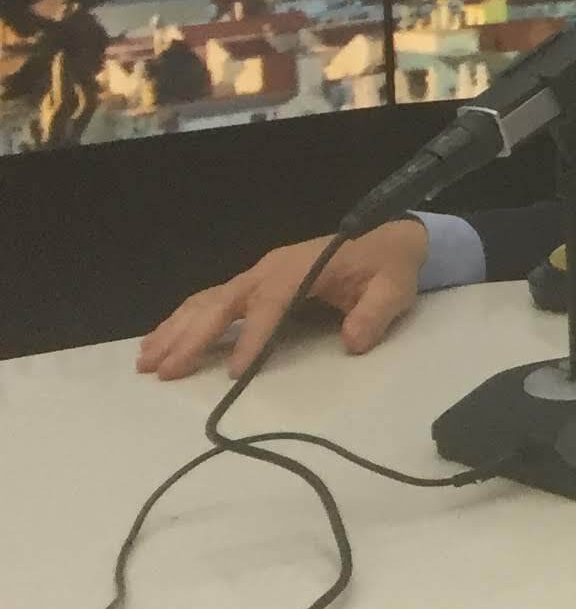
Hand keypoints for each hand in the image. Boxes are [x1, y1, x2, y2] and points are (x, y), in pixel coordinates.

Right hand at [135, 220, 428, 382]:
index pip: (273, 303)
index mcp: (304, 267)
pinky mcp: (255, 282)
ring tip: (147, 360)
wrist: (389, 237)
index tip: (237, 371)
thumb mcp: (396, 288)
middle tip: (164, 370)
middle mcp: (272, 268)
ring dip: (177, 329)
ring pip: (209, 301)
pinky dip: (185, 320)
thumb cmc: (389, 266)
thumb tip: (353, 340)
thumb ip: (376, 312)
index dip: (254, 336)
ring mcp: (260, 273)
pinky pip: (213, 301)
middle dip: (194, 336)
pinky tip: (162, 342)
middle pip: (226, 302)